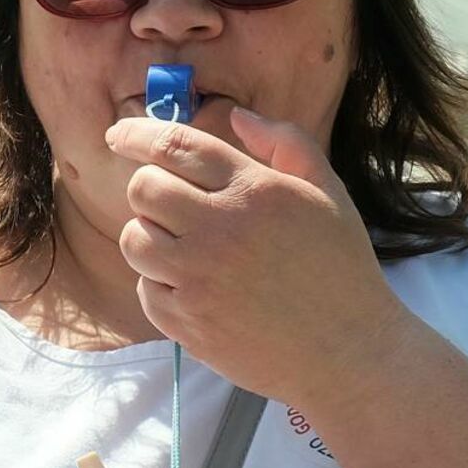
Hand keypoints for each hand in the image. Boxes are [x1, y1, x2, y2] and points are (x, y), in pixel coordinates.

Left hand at [106, 107, 407, 402]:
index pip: (174, 146)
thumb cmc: (341, 269)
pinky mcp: (188, 324)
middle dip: (149, 188)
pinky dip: (160, 285)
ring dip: (151, 237)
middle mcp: (221, 230)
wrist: (347, 351)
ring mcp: (199, 280)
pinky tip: (195, 288)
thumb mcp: (328, 193)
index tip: (120, 134)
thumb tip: (237, 116)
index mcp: (255, 191)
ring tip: (183, 248)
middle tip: (169, 203)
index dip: (136, 134)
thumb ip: (286, 143)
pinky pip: (145, 290)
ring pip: (134, 240)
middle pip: (143, 190)